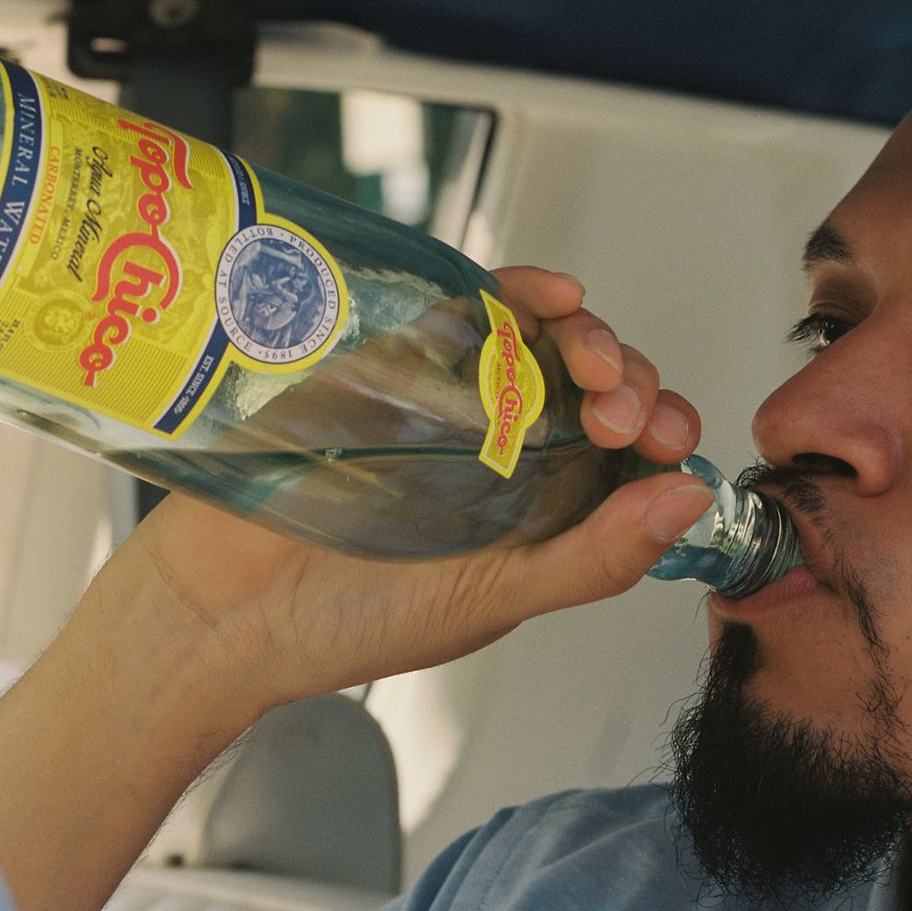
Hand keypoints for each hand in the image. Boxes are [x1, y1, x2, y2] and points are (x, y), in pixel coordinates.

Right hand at [121, 266, 713, 724]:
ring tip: (593, 367)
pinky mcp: (393, 355)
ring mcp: (452, 394)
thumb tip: (688, 502)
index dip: (659, 433)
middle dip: (630, 384)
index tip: (665, 444)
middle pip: (596, 382)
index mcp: (543, 502)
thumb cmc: (352, 620)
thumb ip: (595, 558)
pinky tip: (549, 296)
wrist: (223, 610)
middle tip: (622, 417)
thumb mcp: (495, 600)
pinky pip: (466, 306)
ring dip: (587, 336)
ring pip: (545, 337)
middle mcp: (507, 442)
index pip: (628, 449)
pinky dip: (518, 290)